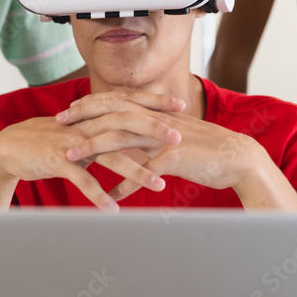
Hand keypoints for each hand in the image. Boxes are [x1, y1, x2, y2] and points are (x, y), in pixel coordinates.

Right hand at [0, 103, 180, 210]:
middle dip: (154, 131)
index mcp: (94, 116)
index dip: (154, 103)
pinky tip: (115, 210)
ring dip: (136, 172)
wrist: (11, 148)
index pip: (130, 104)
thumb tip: (134, 133)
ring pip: (109, 156)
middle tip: (180, 140)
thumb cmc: (51, 141)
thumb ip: (105, 131)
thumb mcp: (82, 132)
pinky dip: (99, 195)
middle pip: (125, 124)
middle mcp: (86, 125)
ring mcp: (73, 142)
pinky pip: (82, 180)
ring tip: (159, 187)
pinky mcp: (59, 161)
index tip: (181, 106)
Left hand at [57, 93, 260, 200]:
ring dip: (92, 147)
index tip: (70, 109)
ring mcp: (165, 138)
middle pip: (113, 112)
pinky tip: (109, 196)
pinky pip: (143, 171)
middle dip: (83, 117)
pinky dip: (124, 184)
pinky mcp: (174, 158)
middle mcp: (157, 120)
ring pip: (121, 138)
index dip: (92, 103)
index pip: (118, 100)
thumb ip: (152, 134)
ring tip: (69, 157)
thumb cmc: (206, 149)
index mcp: (157, 112)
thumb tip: (132, 141)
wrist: (238, 157)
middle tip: (58, 123)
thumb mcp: (175, 136)